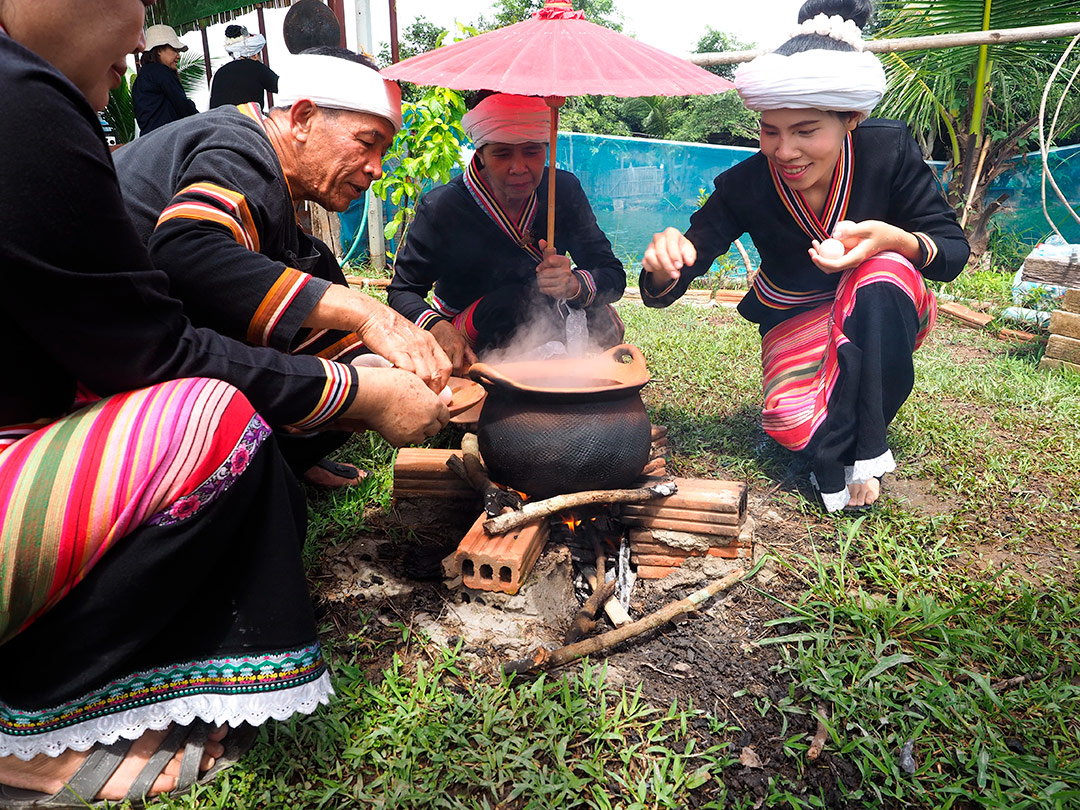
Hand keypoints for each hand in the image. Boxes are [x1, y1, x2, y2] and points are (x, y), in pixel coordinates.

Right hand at [304, 286, 452, 392]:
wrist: (372, 315)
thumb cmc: (388, 328)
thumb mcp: (411, 337)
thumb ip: (420, 352)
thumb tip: (424, 372)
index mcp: (429, 341)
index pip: (446, 367)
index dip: (443, 382)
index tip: (434, 390)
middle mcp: (424, 344)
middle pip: (438, 374)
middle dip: (433, 389)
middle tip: (423, 397)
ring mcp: (412, 347)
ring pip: (426, 376)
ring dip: (420, 387)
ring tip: (411, 392)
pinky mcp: (398, 351)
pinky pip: (409, 371)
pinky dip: (406, 380)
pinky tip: (398, 382)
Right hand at [331, 366, 448, 445]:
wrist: (372, 394)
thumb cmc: (391, 383)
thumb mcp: (416, 382)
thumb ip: (427, 394)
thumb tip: (431, 399)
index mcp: (435, 405)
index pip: (445, 418)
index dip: (439, 417)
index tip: (435, 418)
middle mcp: (428, 421)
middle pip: (435, 429)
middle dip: (429, 425)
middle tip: (418, 419)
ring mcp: (415, 433)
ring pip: (420, 437)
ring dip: (416, 432)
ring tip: (404, 421)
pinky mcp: (400, 440)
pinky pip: (404, 441)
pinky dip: (401, 436)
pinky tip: (393, 425)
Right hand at [430, 319, 478, 375]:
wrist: (437, 326)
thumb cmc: (452, 335)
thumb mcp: (464, 344)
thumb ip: (471, 356)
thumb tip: (477, 367)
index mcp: (457, 348)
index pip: (458, 368)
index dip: (460, 375)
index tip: (462, 377)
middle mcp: (448, 350)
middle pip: (449, 369)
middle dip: (452, 375)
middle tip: (455, 376)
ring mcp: (438, 351)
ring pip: (442, 368)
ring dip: (445, 372)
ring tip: (447, 372)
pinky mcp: (431, 352)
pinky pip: (435, 364)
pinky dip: (438, 367)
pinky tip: (439, 367)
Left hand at [535, 240, 580, 299]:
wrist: (570, 285)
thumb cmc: (558, 270)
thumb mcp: (554, 260)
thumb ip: (547, 251)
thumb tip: (541, 241)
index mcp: (565, 261)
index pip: (549, 260)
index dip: (543, 264)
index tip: (542, 266)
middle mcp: (566, 271)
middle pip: (544, 272)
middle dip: (540, 274)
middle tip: (543, 275)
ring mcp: (564, 282)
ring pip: (542, 281)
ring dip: (540, 281)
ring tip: (544, 281)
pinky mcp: (560, 291)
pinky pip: (544, 289)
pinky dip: (542, 288)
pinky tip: (547, 286)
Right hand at [642, 227, 695, 287]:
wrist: (673, 256)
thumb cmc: (681, 251)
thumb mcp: (689, 252)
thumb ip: (690, 256)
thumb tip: (689, 262)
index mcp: (671, 233)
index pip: (671, 242)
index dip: (675, 255)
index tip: (679, 266)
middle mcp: (659, 237)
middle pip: (660, 251)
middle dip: (668, 265)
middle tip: (675, 274)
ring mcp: (650, 246)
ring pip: (650, 257)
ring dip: (660, 267)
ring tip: (670, 271)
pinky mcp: (645, 255)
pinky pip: (646, 263)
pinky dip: (653, 269)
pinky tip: (661, 269)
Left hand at [809, 219, 919, 273]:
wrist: (892, 238)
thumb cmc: (881, 231)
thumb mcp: (868, 227)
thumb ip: (851, 230)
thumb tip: (834, 235)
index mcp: (856, 258)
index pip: (835, 265)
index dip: (822, 262)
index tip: (813, 254)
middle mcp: (852, 262)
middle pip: (830, 268)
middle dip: (817, 259)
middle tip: (812, 246)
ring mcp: (850, 260)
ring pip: (831, 264)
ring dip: (820, 256)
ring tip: (814, 242)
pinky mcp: (849, 256)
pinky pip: (835, 257)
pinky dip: (827, 252)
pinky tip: (822, 242)